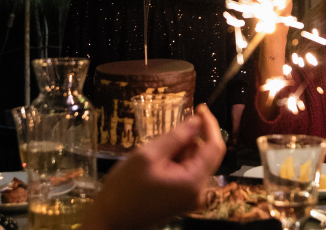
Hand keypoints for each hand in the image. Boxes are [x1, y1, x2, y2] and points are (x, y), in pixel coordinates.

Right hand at [84, 104, 225, 229]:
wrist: (110, 221)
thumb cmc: (124, 189)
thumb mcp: (147, 156)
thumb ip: (175, 137)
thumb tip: (196, 121)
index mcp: (194, 181)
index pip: (215, 147)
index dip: (210, 124)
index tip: (199, 107)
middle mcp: (199, 192)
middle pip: (205, 155)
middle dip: (189, 139)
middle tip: (164, 135)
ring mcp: (191, 197)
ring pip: (195, 162)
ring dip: (180, 150)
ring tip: (154, 153)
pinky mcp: (182, 199)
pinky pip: (187, 172)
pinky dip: (176, 161)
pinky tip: (156, 163)